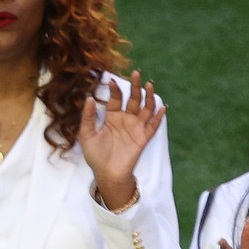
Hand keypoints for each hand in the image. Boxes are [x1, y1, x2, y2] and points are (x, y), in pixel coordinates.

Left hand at [81, 73, 164, 211]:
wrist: (106, 174)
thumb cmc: (96, 156)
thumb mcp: (87, 135)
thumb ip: (88, 117)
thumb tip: (89, 98)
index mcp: (112, 117)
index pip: (115, 98)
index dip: (114, 90)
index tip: (111, 81)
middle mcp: (125, 120)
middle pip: (133, 99)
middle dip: (135, 86)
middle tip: (136, 74)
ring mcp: (135, 128)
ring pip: (145, 109)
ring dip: (148, 97)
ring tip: (149, 85)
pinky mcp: (143, 138)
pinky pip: (153, 126)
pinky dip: (158, 117)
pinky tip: (162, 107)